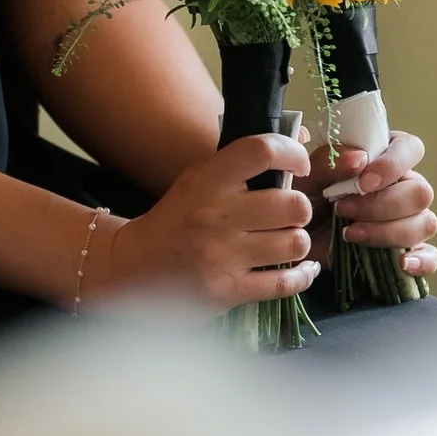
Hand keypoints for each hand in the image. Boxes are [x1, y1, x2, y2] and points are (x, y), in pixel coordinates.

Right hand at [97, 135, 317, 306]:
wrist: (134, 266)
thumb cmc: (175, 219)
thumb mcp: (196, 180)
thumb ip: (239, 166)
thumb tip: (298, 146)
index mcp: (207, 181)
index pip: (261, 152)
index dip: (292, 153)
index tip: (298, 166)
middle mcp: (216, 216)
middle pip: (293, 205)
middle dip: (298, 209)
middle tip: (287, 214)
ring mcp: (223, 256)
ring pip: (295, 244)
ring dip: (297, 242)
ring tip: (285, 241)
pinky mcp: (228, 290)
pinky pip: (286, 283)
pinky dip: (302, 276)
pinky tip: (301, 270)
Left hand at [313, 126, 436, 278]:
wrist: (296, 237)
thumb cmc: (305, 197)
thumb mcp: (307, 176)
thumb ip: (329, 162)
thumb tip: (360, 158)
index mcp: (384, 157)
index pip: (410, 148)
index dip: (393, 165)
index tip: (364, 182)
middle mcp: (404, 186)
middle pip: (420, 192)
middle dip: (382, 205)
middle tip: (343, 210)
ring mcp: (410, 219)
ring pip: (426, 223)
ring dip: (388, 232)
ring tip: (350, 234)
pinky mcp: (408, 250)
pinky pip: (432, 256)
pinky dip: (422, 260)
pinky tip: (402, 263)